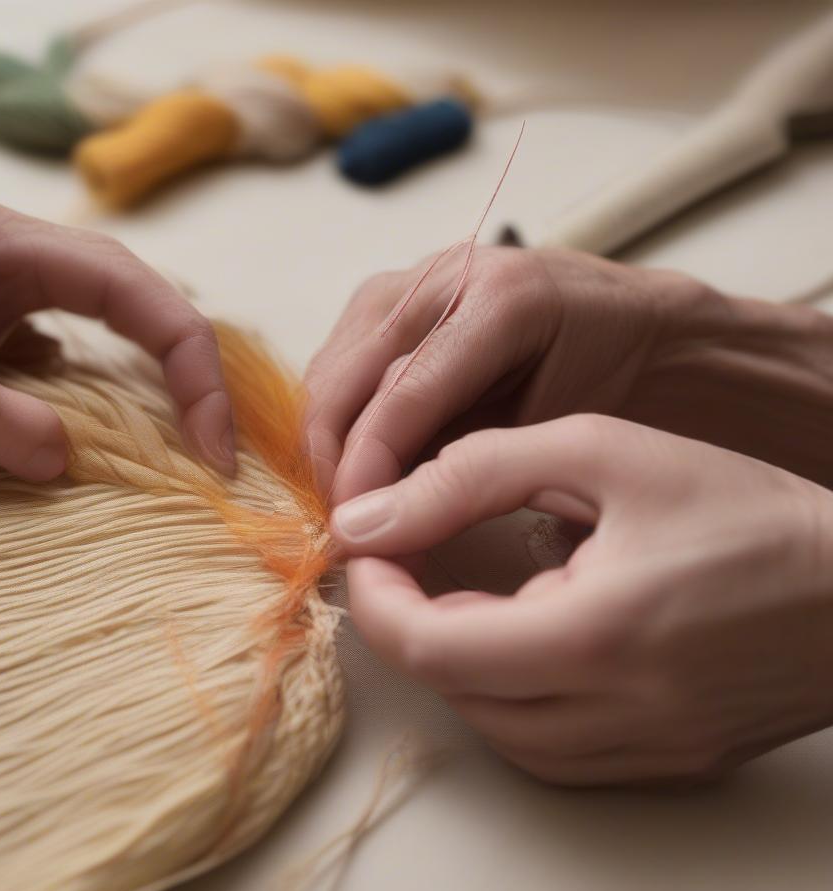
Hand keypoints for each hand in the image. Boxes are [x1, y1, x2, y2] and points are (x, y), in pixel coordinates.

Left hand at [0, 188, 234, 478]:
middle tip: (213, 446)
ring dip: (140, 382)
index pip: (129, 289)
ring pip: (96, 329)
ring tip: (179, 439)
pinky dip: (86, 396)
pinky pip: (52, 359)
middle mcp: (0, 255)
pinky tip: (92, 430)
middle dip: (179, 370)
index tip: (211, 440)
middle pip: (127, 301)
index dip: (185, 363)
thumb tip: (65, 463)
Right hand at [305, 246, 832, 502]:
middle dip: (329, 458)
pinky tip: (354, 457)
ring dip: (325, 437)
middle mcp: (448, 275)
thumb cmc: (622, 388)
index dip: (363, 469)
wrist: (653, 337)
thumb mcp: (554, 433)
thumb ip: (467, 456)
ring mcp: (418, 277)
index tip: (352, 527)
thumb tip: (383, 506)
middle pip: (344, 377)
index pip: (400, 396)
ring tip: (346, 495)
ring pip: (332, 367)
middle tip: (342, 523)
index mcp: (503, 301)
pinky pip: (343, 357)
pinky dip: (338, 412)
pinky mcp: (402, 295)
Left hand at [331, 415, 832, 785]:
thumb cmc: (746, 509)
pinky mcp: (660, 768)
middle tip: (411, 560)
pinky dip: (511, 697)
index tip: (372, 547)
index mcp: (595, 635)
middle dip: (410, 624)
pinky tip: (530, 640)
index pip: (428, 647)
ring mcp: (639, 756)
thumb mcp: (607, 452)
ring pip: (491, 728)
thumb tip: (369, 516)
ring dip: (458, 662)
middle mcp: (612, 717)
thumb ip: (474, 473)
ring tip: (473, 594)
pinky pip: (545, 751)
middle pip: (451, 692)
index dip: (377, 597)